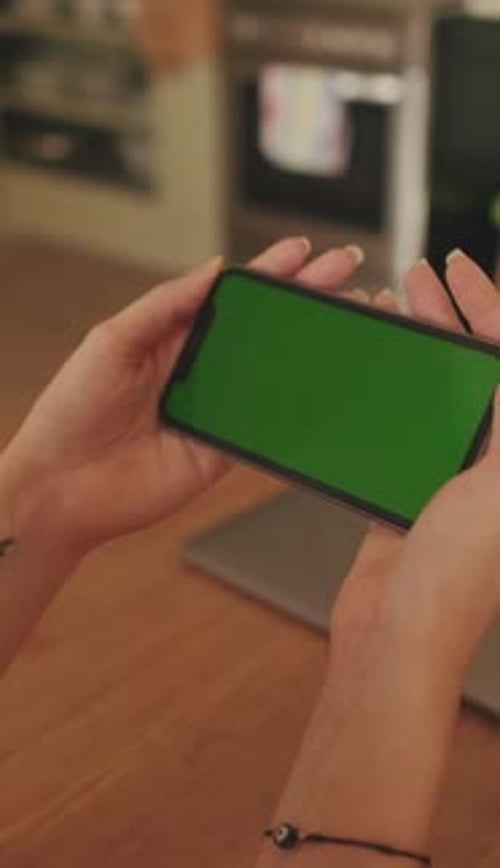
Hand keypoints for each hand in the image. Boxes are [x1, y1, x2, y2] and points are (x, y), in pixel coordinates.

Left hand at [1, 238, 362, 556]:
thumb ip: (166, 304)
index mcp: (173, 336)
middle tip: (347, 273)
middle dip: (306, 299)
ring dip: (314, 349)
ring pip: (274, 373)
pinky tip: (329, 384)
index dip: (269, 273)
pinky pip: (266, 424)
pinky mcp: (222, 450)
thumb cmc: (71, 411)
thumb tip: (214, 267)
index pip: (232, 297)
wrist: (61, 487)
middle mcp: (199, 370)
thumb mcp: (112, 340)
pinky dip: (298, 406)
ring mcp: (214, 410)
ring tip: (353, 321)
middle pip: (263, 329)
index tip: (303, 252)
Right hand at [333, 251, 499, 685]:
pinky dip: (387, 393)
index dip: (488, 307)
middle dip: (451, 316)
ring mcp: (451, 477)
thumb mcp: (498, 482)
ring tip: (394, 308)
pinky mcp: (410, 491)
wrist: (399, 634)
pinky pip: (402, 426)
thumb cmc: (457, 577)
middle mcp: (493, 464)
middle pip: (475, 367)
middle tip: (421, 276)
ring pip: (436, 392)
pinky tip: (371, 370)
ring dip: (416, 351)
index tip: (460, 268)